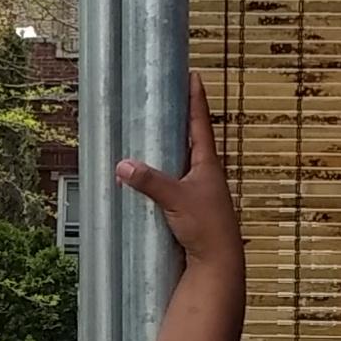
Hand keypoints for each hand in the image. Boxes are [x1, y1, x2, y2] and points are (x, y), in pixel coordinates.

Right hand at [116, 75, 243, 270]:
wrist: (217, 264)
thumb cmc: (207, 229)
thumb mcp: (176, 200)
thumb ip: (150, 182)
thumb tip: (123, 165)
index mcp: (207, 164)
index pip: (200, 123)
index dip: (195, 99)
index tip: (193, 75)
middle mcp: (203, 173)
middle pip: (188, 138)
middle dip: (176, 119)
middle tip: (163, 98)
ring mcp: (196, 190)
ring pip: (177, 162)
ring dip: (163, 149)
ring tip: (144, 135)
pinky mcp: (186, 208)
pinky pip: (169, 183)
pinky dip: (156, 176)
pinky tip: (140, 179)